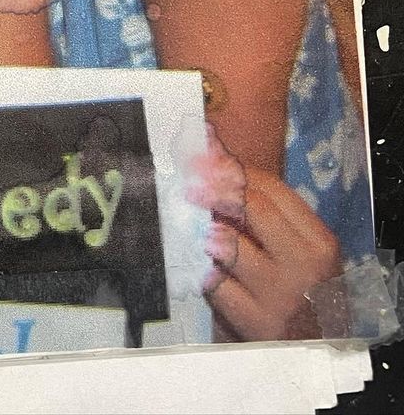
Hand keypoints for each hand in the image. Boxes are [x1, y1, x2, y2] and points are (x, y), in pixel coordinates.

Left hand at [207, 166, 341, 339]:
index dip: (231, 169)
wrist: (311, 351)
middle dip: (214, 191)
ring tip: (201, 236)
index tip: (200, 161)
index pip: (272, 189)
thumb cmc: (295, 290)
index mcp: (319, 240)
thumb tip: (213, 155)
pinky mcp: (259, 322)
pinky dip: (204, 274)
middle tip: (187, 187)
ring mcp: (284, 294)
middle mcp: (307, 264)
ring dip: (206, 236)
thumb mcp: (293, 249)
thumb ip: (261, 211)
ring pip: (229, 244)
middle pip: (252, 207)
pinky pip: (216, 284)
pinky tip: (202, 272)